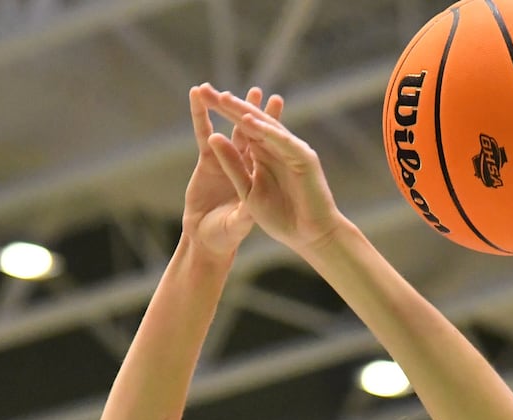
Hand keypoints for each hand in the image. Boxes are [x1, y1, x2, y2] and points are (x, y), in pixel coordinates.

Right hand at [181, 86, 283, 257]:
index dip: (270, 124)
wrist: (208, 240)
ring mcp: (229, 160)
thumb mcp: (239, 223)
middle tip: (258, 90)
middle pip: (252, 132)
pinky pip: (204, 134)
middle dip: (253, 110)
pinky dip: (200, 116)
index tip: (274, 103)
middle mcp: (248, 164)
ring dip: (227, 108)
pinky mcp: (207, 161)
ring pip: (228, 129)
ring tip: (226, 91)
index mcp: (264, 175)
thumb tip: (251, 201)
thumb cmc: (228, 236)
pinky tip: (197, 98)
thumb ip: (244, 211)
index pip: (269, 144)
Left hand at [199, 87, 344, 255]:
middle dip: (229, 106)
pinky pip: (283, 142)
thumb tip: (214, 137)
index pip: (240, 128)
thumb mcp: (246, 190)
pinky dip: (268, 131)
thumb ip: (233, 165)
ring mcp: (292, 152)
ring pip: (267, 127)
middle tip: (207, 89)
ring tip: (225, 98)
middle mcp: (276, 149)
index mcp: (261, 156)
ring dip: (247, 112)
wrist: (310, 237)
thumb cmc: (281, 219)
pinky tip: (250, 121)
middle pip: (250, 122)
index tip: (202, 96)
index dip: (222, 112)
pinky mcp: (305, 159)